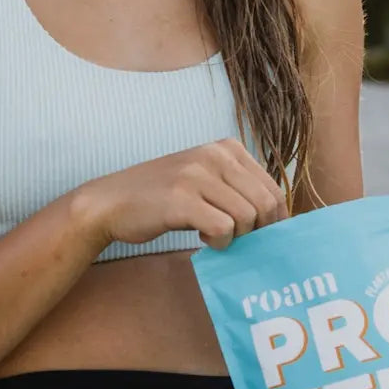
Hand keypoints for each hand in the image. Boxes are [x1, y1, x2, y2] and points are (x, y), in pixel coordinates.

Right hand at [76, 138, 288, 250]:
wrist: (110, 201)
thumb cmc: (161, 196)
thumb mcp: (203, 178)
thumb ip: (236, 188)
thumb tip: (277, 218)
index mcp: (226, 147)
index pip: (272, 187)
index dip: (275, 219)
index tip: (262, 236)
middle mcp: (214, 155)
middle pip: (266, 203)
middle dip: (260, 231)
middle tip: (240, 241)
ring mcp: (197, 175)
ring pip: (248, 217)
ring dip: (237, 237)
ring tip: (214, 236)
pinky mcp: (182, 199)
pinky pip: (224, 228)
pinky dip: (220, 242)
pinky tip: (203, 239)